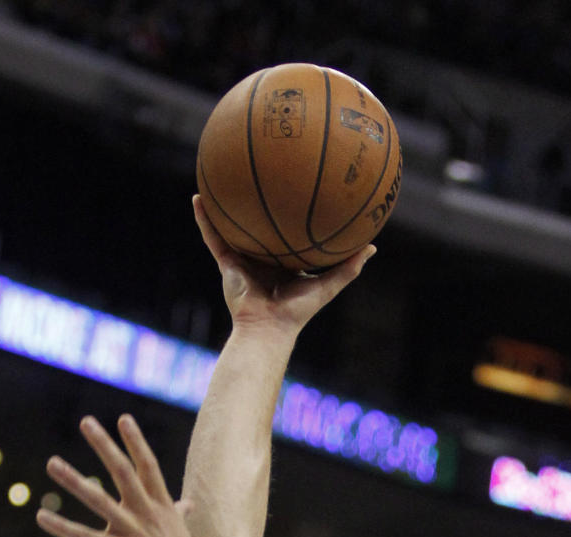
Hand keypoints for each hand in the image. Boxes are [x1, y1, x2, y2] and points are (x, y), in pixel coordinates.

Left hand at [36, 414, 210, 536]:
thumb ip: (177, 514)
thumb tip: (187, 503)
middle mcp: (146, 514)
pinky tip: (41, 515)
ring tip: (52, 463)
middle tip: (86, 422)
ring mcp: (131, 533)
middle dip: (104, 445)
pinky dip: (61, 526)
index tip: (123, 419)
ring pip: (98, 500)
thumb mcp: (180, 534)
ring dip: (73, 479)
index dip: (135, 442)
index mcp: (162, 507)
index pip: (148, 466)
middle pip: (123, 471)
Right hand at [193, 195, 374, 335]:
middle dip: (258, 203)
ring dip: (224, 205)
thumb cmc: (298, 310)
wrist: (268, 328)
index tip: (295, 189)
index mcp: (285, 262)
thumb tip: (373, 246)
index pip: (288, 233)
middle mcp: (262, 258)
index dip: (290, 214)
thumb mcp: (328, 285)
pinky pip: (212, 237)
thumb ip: (348, 267)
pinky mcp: (226, 263)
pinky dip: (204, 219)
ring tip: (219, 177)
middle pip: (259, 225)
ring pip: (232, 227)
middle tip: (260, 174)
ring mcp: (242, 259)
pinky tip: (198, 197)